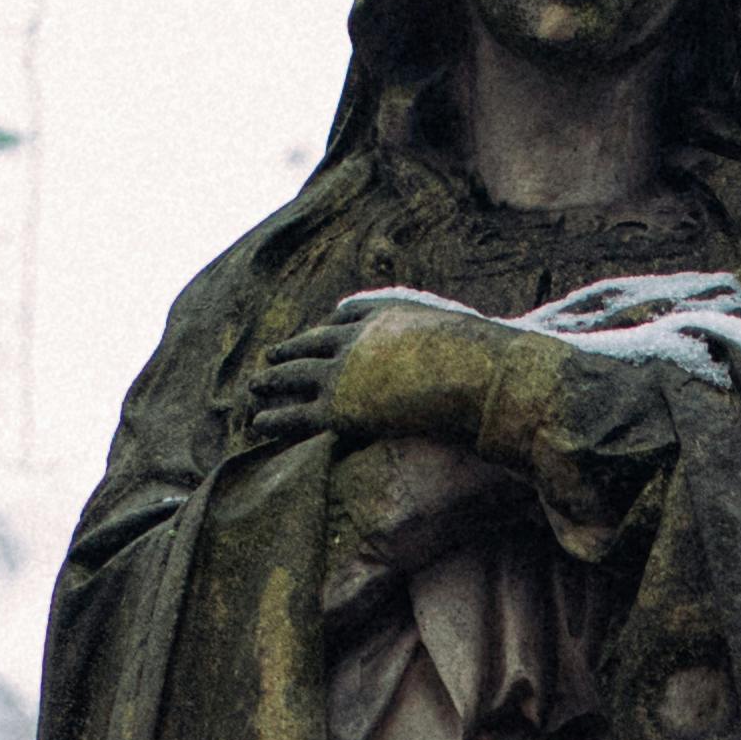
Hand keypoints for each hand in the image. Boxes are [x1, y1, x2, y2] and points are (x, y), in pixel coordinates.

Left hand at [249, 296, 499, 453]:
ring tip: (253, 388)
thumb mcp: (469, 338)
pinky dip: (274, 419)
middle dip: (291, 351)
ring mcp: (344, 371)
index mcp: (386, 315)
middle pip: (313, 343)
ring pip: (295, 376)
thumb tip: (478, 355)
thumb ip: (454, 342)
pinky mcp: (339, 407)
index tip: (322, 329)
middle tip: (271, 357)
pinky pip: (296, 415)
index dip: (331, 327)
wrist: (479, 378)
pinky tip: (257, 425)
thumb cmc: (488, 364)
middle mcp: (356, 339)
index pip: (349, 316)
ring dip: (271, 382)